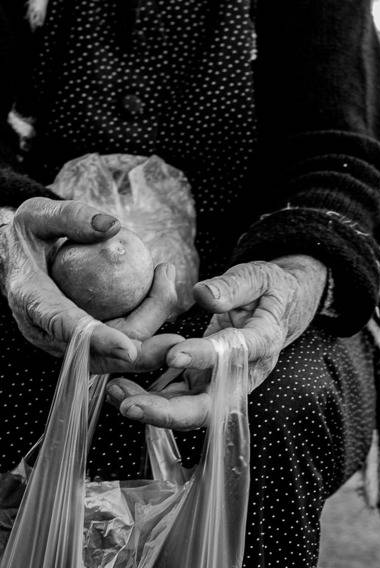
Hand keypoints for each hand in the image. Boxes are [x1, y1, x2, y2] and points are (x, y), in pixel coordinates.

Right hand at [0, 197, 180, 372]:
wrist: (13, 257)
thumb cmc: (26, 234)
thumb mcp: (38, 215)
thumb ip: (71, 216)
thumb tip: (112, 225)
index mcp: (32, 301)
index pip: (66, 327)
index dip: (98, 341)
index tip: (129, 350)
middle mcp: (46, 331)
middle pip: (99, 353)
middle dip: (142, 348)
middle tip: (176, 324)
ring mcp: (65, 340)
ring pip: (114, 351)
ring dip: (150, 326)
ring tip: (167, 280)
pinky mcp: (82, 339)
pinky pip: (118, 337)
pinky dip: (144, 320)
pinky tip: (162, 290)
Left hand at [107, 254, 327, 430]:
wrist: (279, 309)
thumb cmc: (268, 289)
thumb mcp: (258, 276)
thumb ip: (233, 286)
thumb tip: (202, 294)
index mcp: (263, 341)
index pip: (235, 354)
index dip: (206, 358)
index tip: (173, 354)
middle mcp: (246, 373)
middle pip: (212, 406)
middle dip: (170, 412)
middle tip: (131, 404)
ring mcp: (225, 385)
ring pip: (191, 411)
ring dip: (152, 409)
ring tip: (114, 393)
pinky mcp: (206, 385)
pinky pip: (178, 401)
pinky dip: (150, 400)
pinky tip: (119, 390)